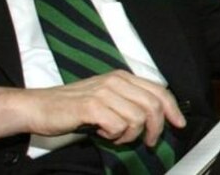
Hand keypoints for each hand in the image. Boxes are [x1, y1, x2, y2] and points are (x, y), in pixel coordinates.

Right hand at [0, 70, 185, 146]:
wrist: (40, 107)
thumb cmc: (72, 106)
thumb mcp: (106, 97)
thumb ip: (128, 101)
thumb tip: (155, 117)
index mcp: (122, 77)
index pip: (158, 90)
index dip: (173, 109)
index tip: (179, 124)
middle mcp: (116, 81)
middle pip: (153, 105)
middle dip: (156, 128)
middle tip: (148, 142)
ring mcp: (104, 92)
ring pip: (138, 118)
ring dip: (130, 134)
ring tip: (115, 135)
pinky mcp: (92, 106)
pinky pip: (118, 126)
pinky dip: (114, 135)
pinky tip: (102, 133)